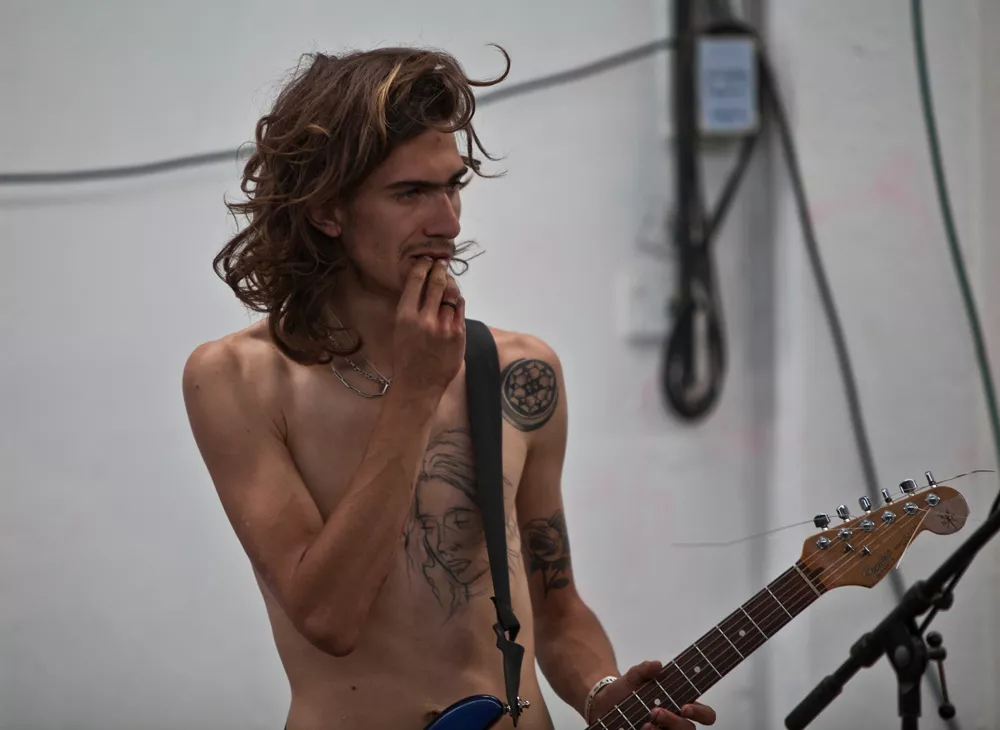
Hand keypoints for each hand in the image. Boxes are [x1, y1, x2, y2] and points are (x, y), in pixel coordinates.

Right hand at [391, 257, 465, 397]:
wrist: (418, 384)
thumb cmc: (406, 357)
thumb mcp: (399, 329)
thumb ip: (411, 307)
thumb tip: (423, 283)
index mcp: (405, 316)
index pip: (417, 280)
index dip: (424, 265)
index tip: (427, 260)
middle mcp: (425, 319)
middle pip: (438, 282)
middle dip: (440, 269)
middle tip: (441, 262)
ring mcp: (445, 327)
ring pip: (453, 293)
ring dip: (451, 283)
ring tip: (448, 278)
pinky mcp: (459, 334)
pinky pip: (461, 308)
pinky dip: (457, 300)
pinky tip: (454, 298)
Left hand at [589, 661, 716, 728]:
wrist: (604, 702)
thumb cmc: (626, 690)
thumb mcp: (633, 676)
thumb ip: (645, 669)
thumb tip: (658, 665)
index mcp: (679, 704)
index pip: (704, 714)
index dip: (702, 713)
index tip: (686, 707)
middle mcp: (674, 722)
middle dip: (675, 722)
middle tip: (657, 711)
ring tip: (645, 722)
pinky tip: (639, 728)